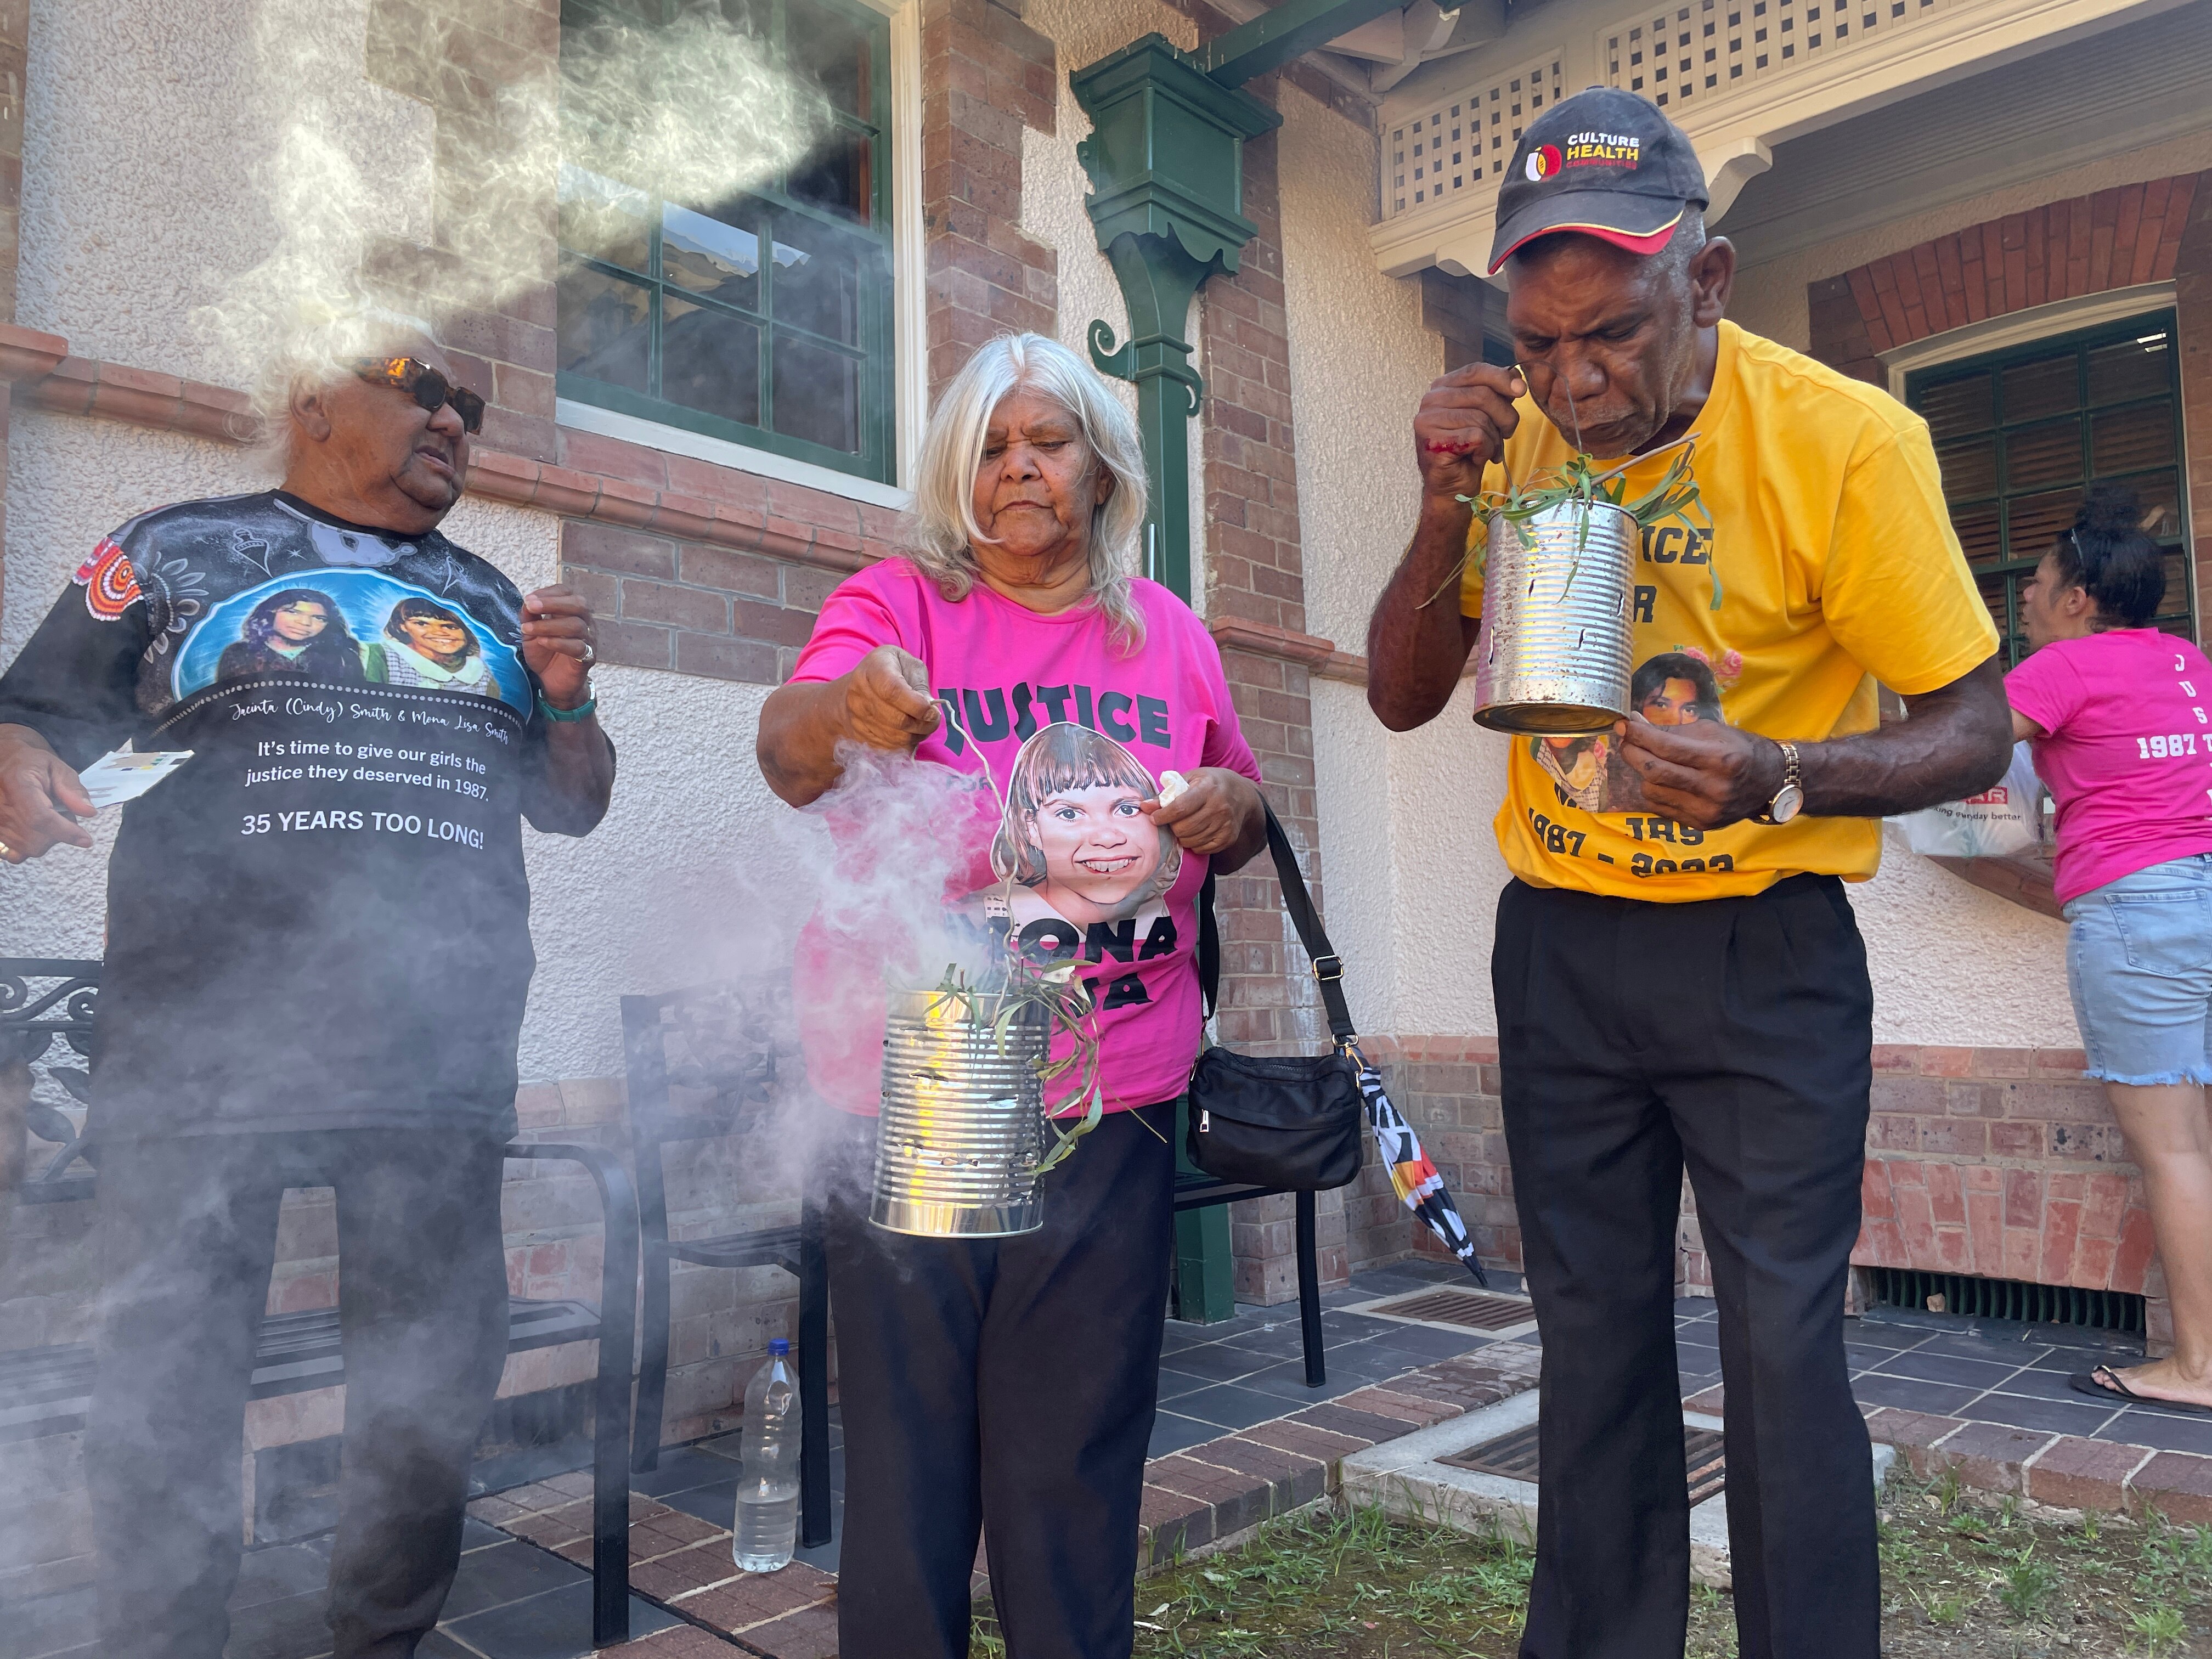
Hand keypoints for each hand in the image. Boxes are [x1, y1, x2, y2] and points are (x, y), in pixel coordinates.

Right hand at [0, 724, 94, 862]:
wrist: (7, 765)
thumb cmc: (33, 766)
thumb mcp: (58, 768)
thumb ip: (72, 790)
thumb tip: (88, 812)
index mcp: (18, 784)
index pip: (40, 818)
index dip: (66, 832)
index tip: (86, 839)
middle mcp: (1, 806)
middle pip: (36, 838)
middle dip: (60, 833)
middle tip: (63, 814)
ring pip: (29, 847)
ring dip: (48, 839)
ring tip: (48, 817)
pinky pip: (16, 854)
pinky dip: (32, 846)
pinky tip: (36, 831)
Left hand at [521, 585, 597, 709]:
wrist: (553, 681)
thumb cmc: (544, 653)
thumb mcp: (531, 632)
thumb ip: (529, 617)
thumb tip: (527, 602)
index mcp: (572, 612)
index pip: (567, 593)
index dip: (548, 593)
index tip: (528, 599)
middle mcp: (585, 622)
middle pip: (579, 604)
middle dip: (553, 603)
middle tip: (530, 606)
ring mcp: (589, 640)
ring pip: (577, 625)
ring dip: (549, 625)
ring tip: (528, 629)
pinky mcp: (588, 658)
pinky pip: (578, 647)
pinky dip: (558, 643)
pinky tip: (542, 642)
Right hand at [841, 645, 939, 752]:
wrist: (856, 686)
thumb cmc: (889, 671)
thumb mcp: (908, 665)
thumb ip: (920, 685)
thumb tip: (930, 709)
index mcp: (873, 669)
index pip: (893, 691)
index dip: (917, 706)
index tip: (932, 712)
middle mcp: (859, 693)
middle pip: (896, 719)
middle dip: (922, 724)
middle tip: (933, 721)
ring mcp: (856, 716)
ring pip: (894, 737)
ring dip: (916, 736)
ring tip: (923, 726)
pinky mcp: (858, 734)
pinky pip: (887, 747)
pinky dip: (903, 744)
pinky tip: (908, 732)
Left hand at [1143, 767, 1260, 855]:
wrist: (1241, 794)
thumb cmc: (1210, 783)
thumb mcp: (1190, 779)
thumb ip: (1167, 793)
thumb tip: (1145, 807)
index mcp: (1207, 788)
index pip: (1180, 808)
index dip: (1163, 816)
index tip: (1154, 818)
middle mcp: (1219, 807)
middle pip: (1184, 828)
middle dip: (1172, 827)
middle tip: (1172, 821)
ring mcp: (1225, 824)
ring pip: (1191, 840)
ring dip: (1182, 836)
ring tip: (1184, 826)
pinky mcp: (1229, 837)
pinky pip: (1202, 848)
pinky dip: (1194, 843)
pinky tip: (1195, 833)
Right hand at [1414, 363, 1526, 505]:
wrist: (1453, 488)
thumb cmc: (1469, 451)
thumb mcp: (1487, 415)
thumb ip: (1496, 393)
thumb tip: (1515, 374)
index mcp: (1441, 388)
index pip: (1475, 370)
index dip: (1501, 378)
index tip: (1521, 390)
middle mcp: (1430, 400)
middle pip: (1482, 394)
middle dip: (1505, 416)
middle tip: (1507, 433)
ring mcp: (1428, 421)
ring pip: (1481, 418)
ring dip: (1494, 438)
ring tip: (1488, 449)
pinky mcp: (1435, 442)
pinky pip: (1477, 437)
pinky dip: (1486, 450)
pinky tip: (1477, 457)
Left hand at [1613, 715, 1785, 830]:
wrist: (1770, 783)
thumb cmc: (1740, 750)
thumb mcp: (1712, 732)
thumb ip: (1672, 730)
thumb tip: (1634, 723)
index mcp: (1720, 759)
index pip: (1666, 747)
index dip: (1639, 734)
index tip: (1624, 724)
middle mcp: (1713, 788)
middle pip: (1654, 771)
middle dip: (1632, 752)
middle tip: (1626, 740)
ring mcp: (1706, 810)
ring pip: (1652, 791)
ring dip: (1643, 773)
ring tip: (1651, 760)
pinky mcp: (1700, 824)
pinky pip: (1660, 807)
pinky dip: (1654, 790)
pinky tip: (1662, 780)